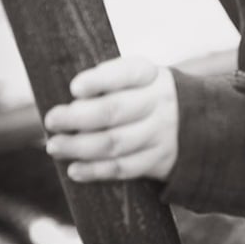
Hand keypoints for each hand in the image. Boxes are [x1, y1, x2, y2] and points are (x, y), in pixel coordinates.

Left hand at [44, 57, 178, 182]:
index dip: (100, 81)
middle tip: (52, 120)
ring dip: (80, 147)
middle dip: (77, 117)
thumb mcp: (137, 80)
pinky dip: (96, 170)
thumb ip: (107, 85)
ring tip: (55, 146)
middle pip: (115, 111)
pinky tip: (75, 170)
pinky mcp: (159, 160)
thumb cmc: (145, 97)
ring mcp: (161, 133)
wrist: (193, 123)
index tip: (74, 88)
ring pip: (115, 143)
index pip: (126, 73)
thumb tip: (65, 105)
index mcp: (150, 75)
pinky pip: (124, 168)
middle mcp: (159, 102)